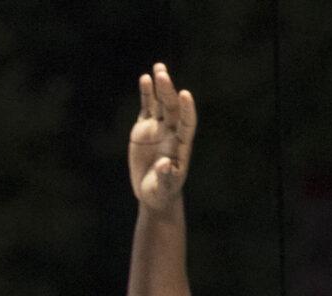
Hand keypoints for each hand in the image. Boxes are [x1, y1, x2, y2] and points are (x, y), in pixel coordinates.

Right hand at [129, 64, 196, 209]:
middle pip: (172, 107)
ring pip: (161, 103)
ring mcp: (158, 128)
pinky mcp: (145, 128)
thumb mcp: (165, 187)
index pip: (186, 122)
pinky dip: (146, 94)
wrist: (152, 191)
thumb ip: (166, 176)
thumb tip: (164, 165)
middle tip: (163, 75)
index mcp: (180, 144)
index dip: (186, 109)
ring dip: (160, 86)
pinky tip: (145, 79)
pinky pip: (147, 107)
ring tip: (158, 68)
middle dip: (168, 91)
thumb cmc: (162, 191)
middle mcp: (171, 131)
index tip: (185, 95)